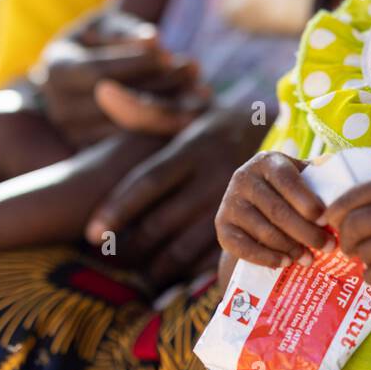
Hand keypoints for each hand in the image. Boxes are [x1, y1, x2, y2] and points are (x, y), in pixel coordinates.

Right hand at [32, 10, 191, 147]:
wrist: (80, 71)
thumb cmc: (99, 41)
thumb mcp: (106, 26)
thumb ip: (126, 31)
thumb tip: (153, 40)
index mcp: (57, 70)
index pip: (96, 72)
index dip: (134, 64)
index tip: (168, 55)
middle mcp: (61, 107)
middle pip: (116, 106)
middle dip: (160, 92)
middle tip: (197, 77)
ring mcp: (77, 134)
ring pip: (128, 129)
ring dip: (170, 112)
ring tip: (204, 94)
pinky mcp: (96, 150)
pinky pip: (134, 143)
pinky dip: (166, 127)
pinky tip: (196, 113)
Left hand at [84, 108, 262, 288]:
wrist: (276, 132)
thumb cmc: (217, 124)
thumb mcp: (186, 111)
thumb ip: (145, 109)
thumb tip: (103, 91)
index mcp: (190, 150)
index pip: (147, 182)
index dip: (119, 208)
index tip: (94, 233)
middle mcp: (208, 177)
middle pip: (161, 220)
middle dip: (133, 246)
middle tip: (111, 261)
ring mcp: (230, 201)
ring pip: (186, 244)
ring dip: (159, 266)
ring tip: (139, 277)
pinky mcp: (249, 221)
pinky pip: (215, 254)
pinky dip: (192, 271)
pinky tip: (175, 279)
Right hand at [214, 151, 332, 268]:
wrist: (251, 206)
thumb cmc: (288, 190)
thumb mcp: (301, 176)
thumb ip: (320, 176)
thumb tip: (347, 181)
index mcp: (267, 161)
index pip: (287, 180)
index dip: (307, 201)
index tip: (326, 219)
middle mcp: (244, 178)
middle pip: (278, 211)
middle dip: (306, 232)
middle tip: (328, 247)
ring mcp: (230, 203)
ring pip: (264, 231)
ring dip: (290, 248)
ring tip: (309, 258)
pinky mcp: (222, 228)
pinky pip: (245, 248)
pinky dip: (267, 258)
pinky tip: (285, 263)